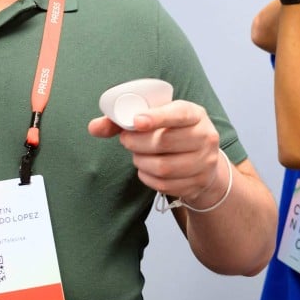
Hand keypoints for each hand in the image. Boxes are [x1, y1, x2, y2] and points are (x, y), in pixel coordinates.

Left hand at [89, 100, 224, 205]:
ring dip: (141, 161)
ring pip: (164, 167)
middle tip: (126, 140)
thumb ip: (123, 120)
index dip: (157, 117)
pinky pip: (165, 185)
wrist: (202, 160)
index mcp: (194, 114)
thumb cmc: (172, 132)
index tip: (136, 121)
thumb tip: (94, 127)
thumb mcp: (156, 118)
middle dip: (137, 142)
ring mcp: (205, 162)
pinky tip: (146, 168)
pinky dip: (148, 177)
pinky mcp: (198, 183)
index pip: (178, 114)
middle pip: (165, 142)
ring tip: (137, 155)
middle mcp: (205, 136)